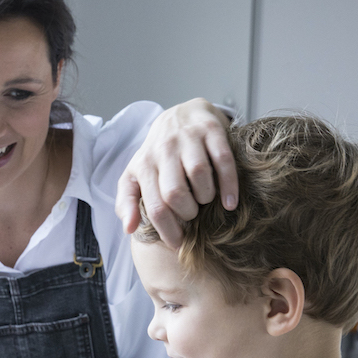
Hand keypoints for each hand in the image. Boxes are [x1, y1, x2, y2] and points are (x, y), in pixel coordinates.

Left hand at [115, 98, 237, 247]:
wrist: (180, 113)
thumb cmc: (157, 155)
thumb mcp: (135, 176)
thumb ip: (127, 202)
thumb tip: (128, 229)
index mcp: (143, 165)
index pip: (155, 206)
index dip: (168, 230)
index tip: (178, 243)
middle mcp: (163, 150)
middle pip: (175, 193)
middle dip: (187, 213)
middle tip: (192, 216)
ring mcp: (187, 138)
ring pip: (198, 174)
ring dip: (206, 197)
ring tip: (206, 201)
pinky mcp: (210, 129)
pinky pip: (222, 159)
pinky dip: (229, 184)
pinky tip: (230, 202)